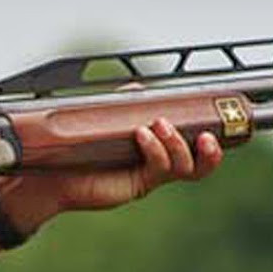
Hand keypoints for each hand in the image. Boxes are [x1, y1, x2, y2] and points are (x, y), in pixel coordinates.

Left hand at [0, 117, 223, 231]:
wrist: (54, 173)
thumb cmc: (79, 147)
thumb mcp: (105, 118)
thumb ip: (124, 102)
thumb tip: (139, 86)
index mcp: (159, 149)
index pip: (196, 146)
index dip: (213, 140)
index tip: (218, 122)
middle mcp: (159, 164)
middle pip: (200, 165)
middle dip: (210, 151)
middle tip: (206, 135)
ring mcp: (149, 176)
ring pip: (183, 168)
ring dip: (178, 144)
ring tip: (161, 125)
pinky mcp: (137, 185)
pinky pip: (157, 169)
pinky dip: (155, 149)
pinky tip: (143, 135)